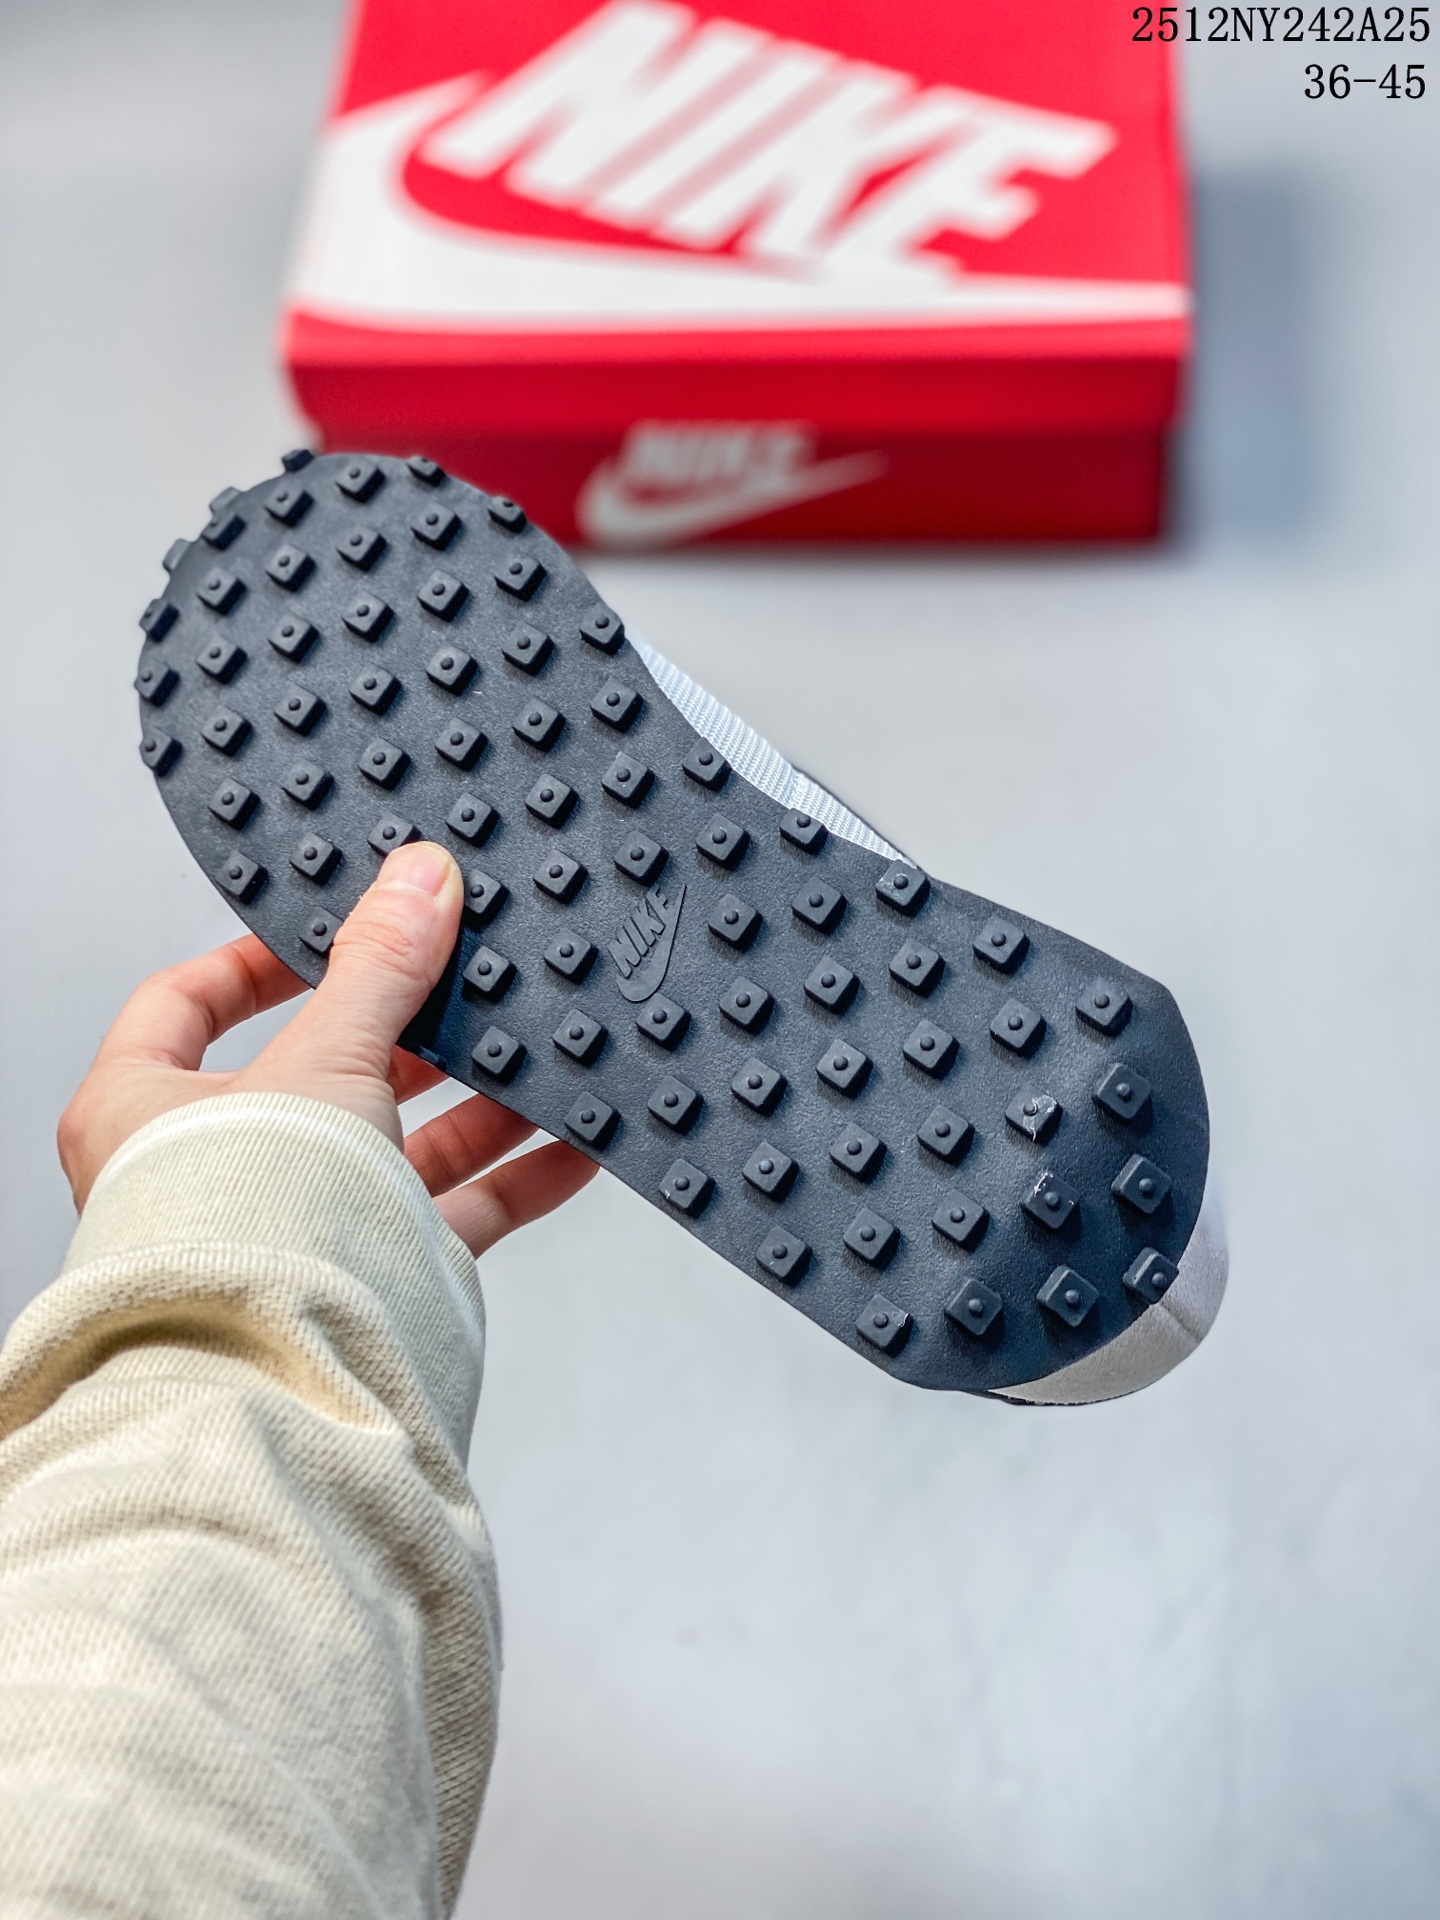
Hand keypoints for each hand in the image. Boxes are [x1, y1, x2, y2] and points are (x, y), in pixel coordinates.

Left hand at [57, 842, 596, 1253]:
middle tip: (465, 980)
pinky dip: (518, 1178)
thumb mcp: (321, 1058)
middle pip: (323, 1069)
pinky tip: (575, 1143)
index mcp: (145, 1111)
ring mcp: (301, 1225)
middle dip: (408, 1029)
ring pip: (400, 1142)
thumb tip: (418, 880)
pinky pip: (456, 1213)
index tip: (332, 929)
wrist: (284, 1381)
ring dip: (478, 1100)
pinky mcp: (375, 1278)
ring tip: (540, 1052)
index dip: (256, 959)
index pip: (185, 1004)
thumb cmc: (244, 1233)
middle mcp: (217, 1171)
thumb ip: (379, 969)